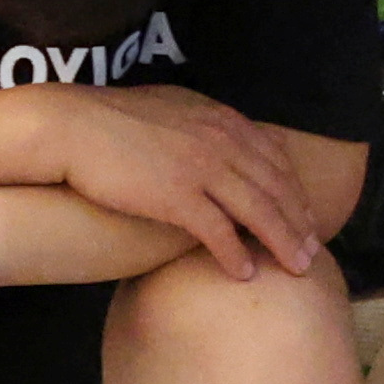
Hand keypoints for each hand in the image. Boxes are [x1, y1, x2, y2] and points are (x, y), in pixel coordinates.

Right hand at [30, 83, 328, 279]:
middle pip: (276, 186)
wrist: (69, 126)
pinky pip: (219, 231)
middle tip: (314, 251)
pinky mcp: (176, 195)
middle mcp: (219, 140)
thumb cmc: (109, 122)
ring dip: (283, 242)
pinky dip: (237, 254)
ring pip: (258, 210)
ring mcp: (200, 166)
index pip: (274, 158)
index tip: (307, 216)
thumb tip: (214, 140)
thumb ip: (200, 125)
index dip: (295, 191)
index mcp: (220, 119)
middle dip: (300, 221)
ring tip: (297, 268)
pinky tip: (247, 273)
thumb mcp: (169, 109)